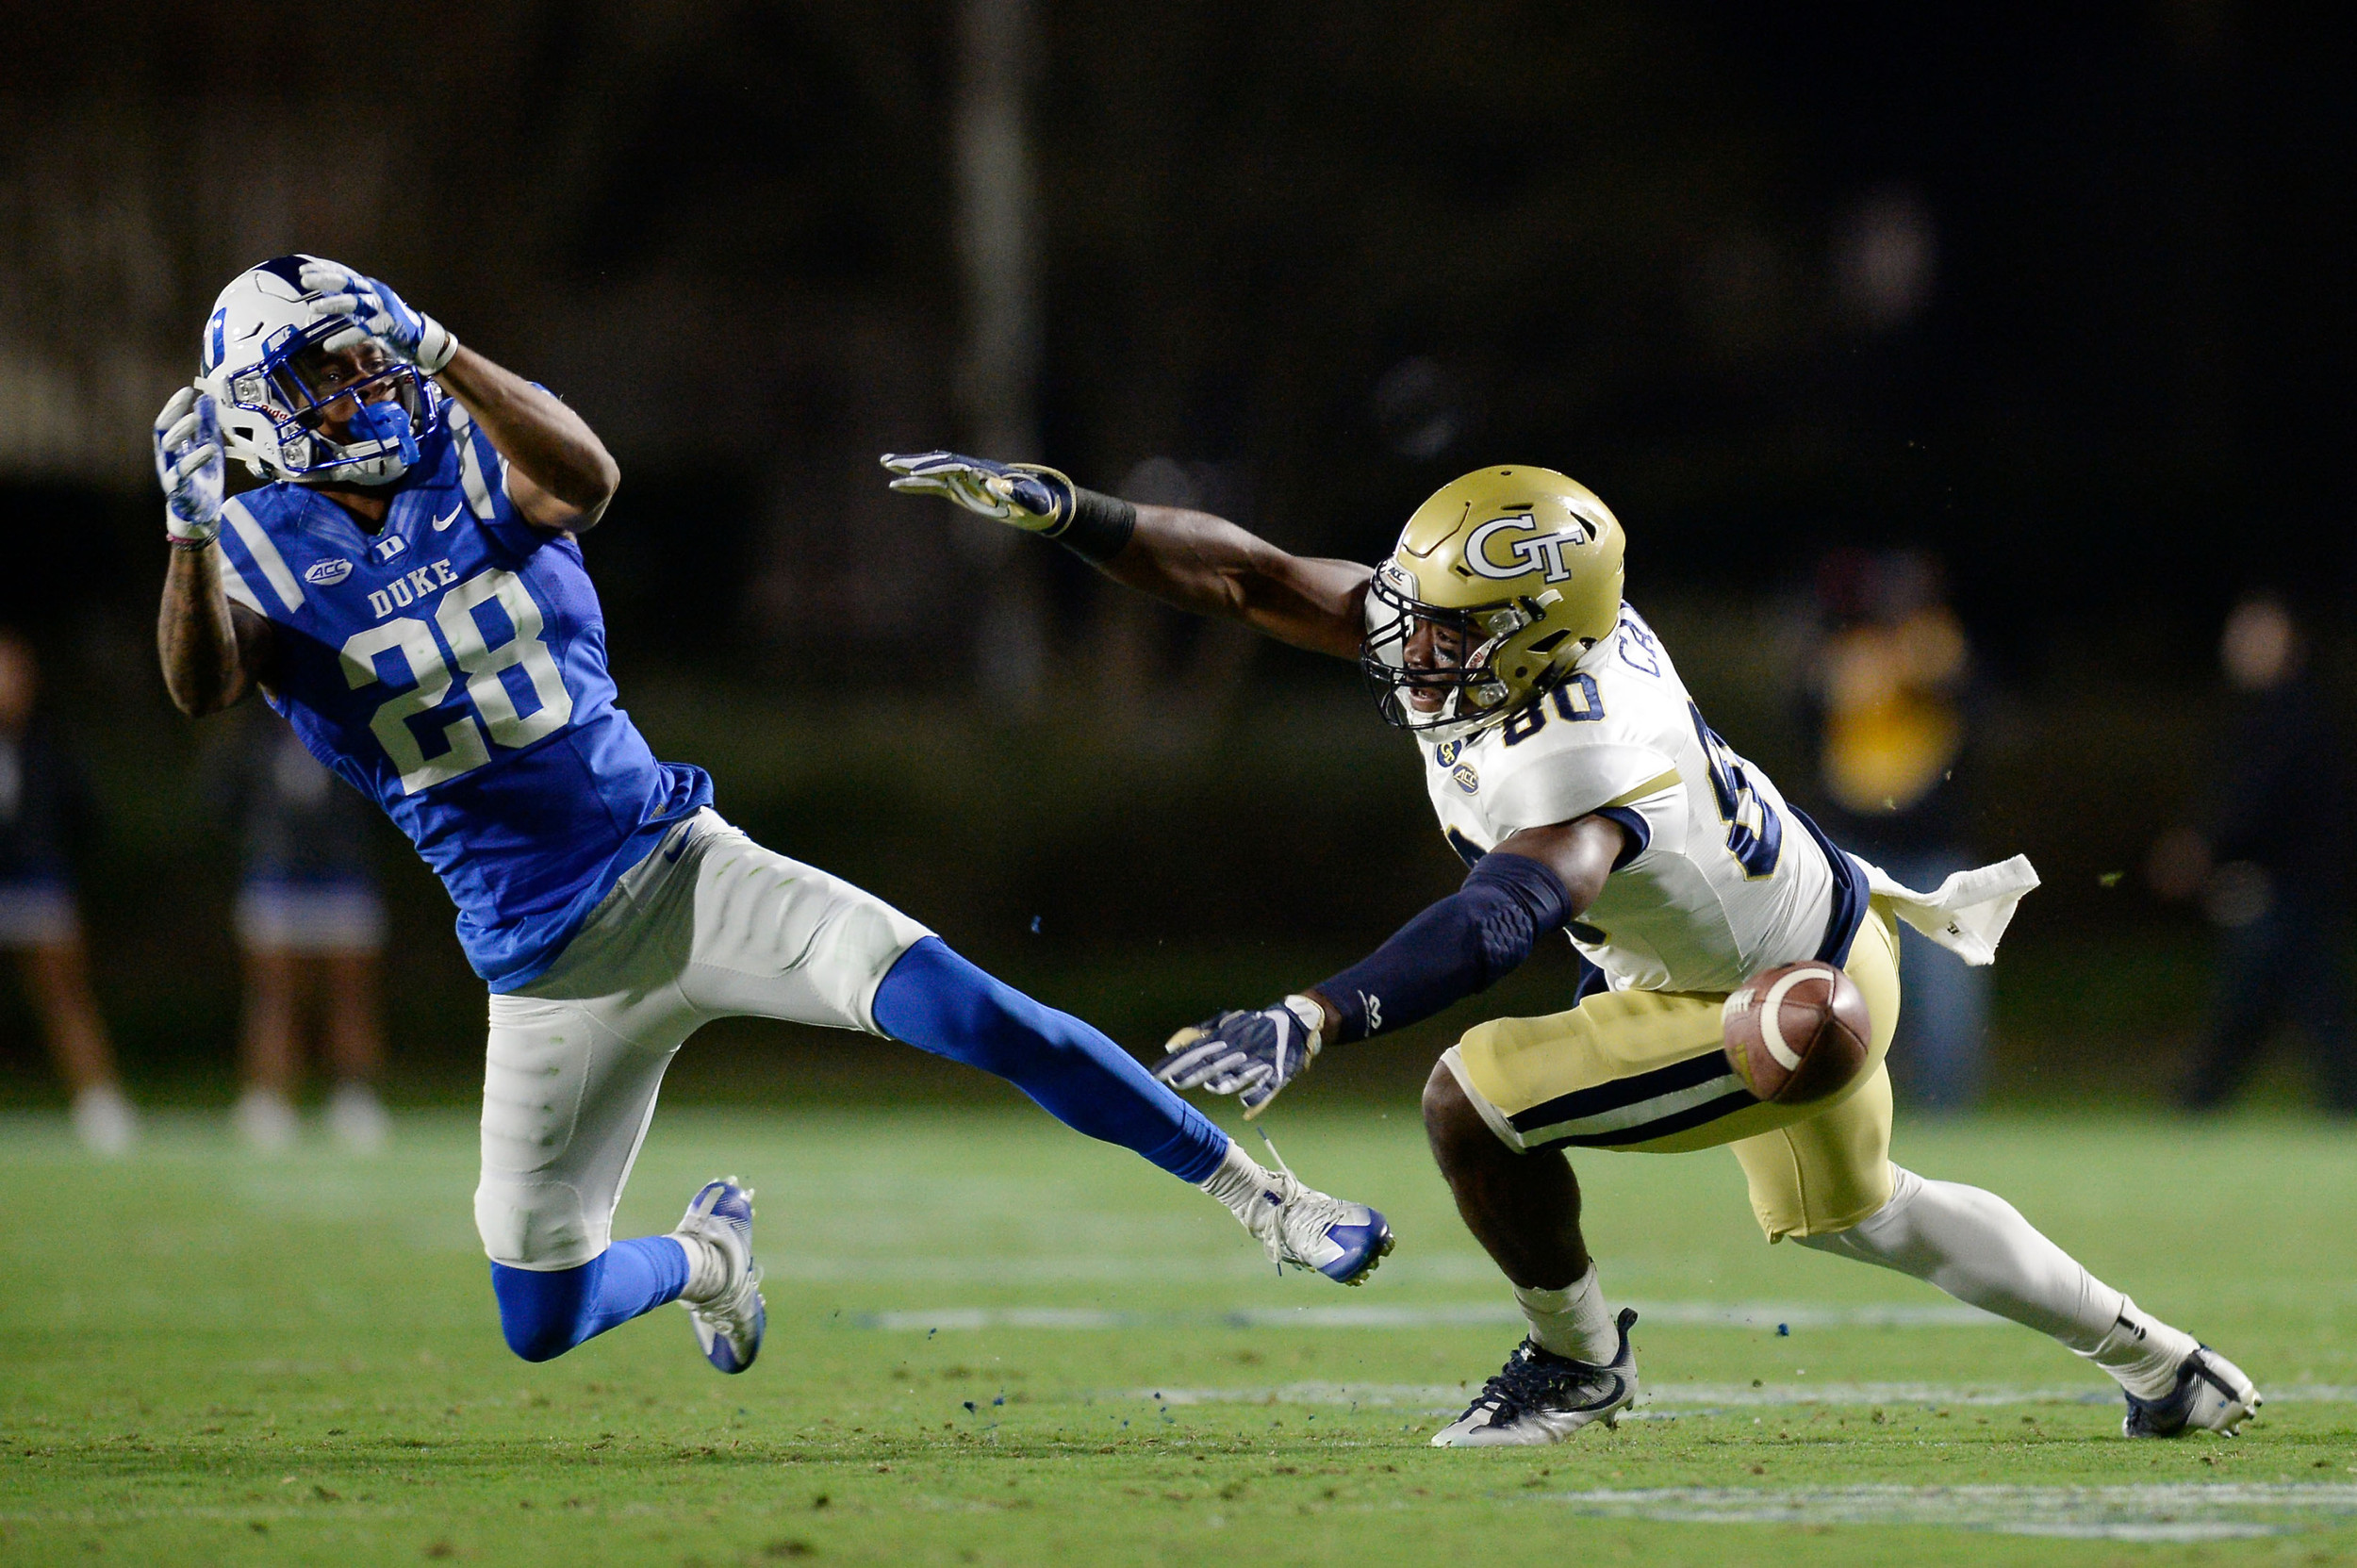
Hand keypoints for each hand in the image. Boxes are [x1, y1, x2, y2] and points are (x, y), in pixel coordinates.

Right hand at [153, 386, 223, 545]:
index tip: (187, 390)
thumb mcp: (209, 449)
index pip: (167, 422)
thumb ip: (207, 428)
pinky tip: (209, 448)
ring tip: (196, 419)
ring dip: (181, 432)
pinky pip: (183, 472)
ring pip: (168, 449)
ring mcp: (169, 473)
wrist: (201, 515)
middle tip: (188, 399)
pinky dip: (196, 459)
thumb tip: (206, 399)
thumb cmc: (202, 480)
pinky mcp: (179, 489)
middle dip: (173, 413)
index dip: (174, 406)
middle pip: (162, 432)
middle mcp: (165, 459)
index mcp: (171, 449)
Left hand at [298, 260, 456, 373]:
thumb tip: (316, 306)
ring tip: (313, 308)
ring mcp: (383, 307)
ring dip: (334, 303)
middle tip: (304, 279)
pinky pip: (365, 330)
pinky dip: (346, 337)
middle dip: (325, 279)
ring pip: (357, 302)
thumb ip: (344, 304)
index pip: (343, 272)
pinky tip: (330, 345)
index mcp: (368, 286)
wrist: (419, 338)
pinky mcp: (389, 325)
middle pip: (348, 281)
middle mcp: (375, 292)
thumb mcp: (364, 309)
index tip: (303, 269)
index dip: (324, 269)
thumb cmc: (387, 322)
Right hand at [879, 451, 1075, 531]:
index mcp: (985, 472)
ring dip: (910, 467)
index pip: (955, 467)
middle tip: (888, 461)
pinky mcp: (962, 489)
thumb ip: (1016, 495)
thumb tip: (997, 487)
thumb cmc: (1039, 504)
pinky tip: (896, 485)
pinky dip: (916, 485)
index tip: (915, 472)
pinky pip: (935, 485)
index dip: (936, 469)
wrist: (1045, 503)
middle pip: (938, 462)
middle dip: (914, 462)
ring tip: (886, 464)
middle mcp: (972, 471)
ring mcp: (966, 479)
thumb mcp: (1031, 502)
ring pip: (933, 470)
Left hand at [1155, 995, 1324, 1117]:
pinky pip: (1267, 1089)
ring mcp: (1259, 1062)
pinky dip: (1257, 1099)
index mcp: (1225, 1039)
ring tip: (1211, 1087)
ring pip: (1239, 1075)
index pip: (1194, 1052)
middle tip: (1174, 1082)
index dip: (1175, 1063)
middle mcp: (1239, 1050)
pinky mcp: (1278, 1074)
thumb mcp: (1224, 1025)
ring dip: (1225, 1082)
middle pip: (1213, 1063)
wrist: (1294, 1022)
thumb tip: (1168, 1045)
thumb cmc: (1252, 1026)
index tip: (1155, 1075)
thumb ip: (1196, 1034)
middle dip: (1194, 1072)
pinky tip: (1245, 1110)